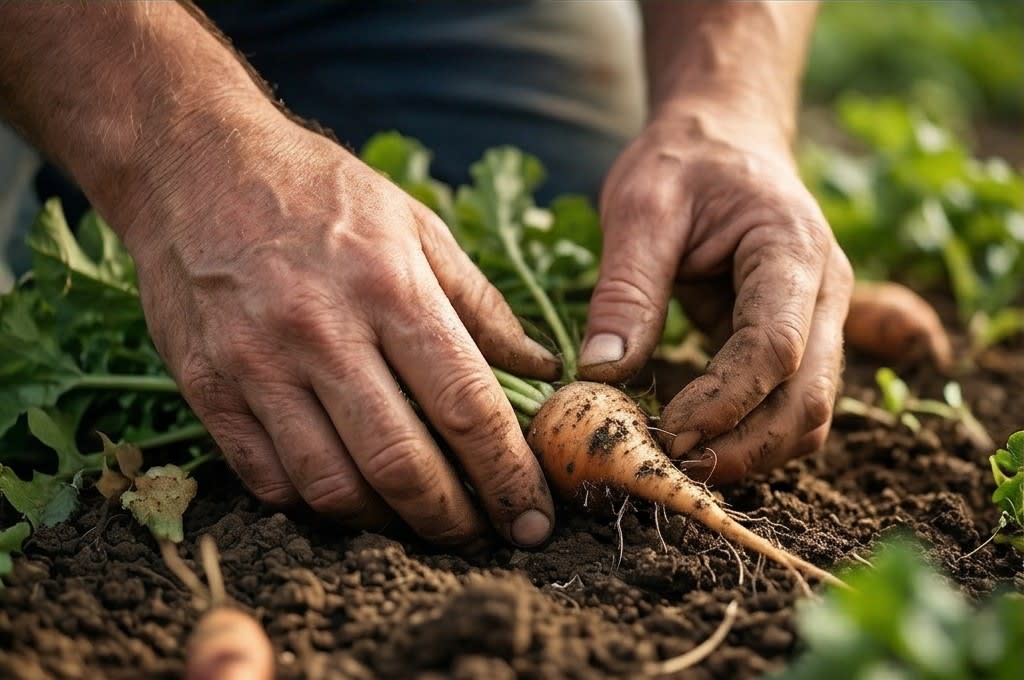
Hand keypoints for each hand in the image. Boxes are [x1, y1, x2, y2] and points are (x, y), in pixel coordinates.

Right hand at [117, 105, 557, 546]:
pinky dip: (315, 504)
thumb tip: (540, 367)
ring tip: (419, 521)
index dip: (508, 474)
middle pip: (401, 463)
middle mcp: (322, 332)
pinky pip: (267, 478)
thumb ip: (480, 305)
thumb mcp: (416, 226)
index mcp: (390, 287)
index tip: (532, 516)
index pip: (466, 406)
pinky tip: (348, 495)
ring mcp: (257, 365)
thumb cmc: (320, 193)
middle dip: (454, 520)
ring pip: (332, 486)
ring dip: (387, 524)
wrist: (195, 166)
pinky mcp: (207, 386)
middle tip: (483, 536)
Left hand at [578, 109, 853, 482]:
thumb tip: (601, 373)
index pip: (775, 347)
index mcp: (792, 249)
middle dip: (745, 447)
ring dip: (752, 453)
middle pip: (808, 399)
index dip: (725, 401)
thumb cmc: (683, 164)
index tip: (667, 432)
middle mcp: (823, 293)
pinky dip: (749, 436)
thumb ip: (626, 289)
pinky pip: (786, 406)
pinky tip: (696, 442)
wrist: (724, 141)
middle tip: (673, 468)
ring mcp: (818, 321)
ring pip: (807, 415)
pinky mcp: (795, 342)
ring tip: (681, 465)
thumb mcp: (640, 208)